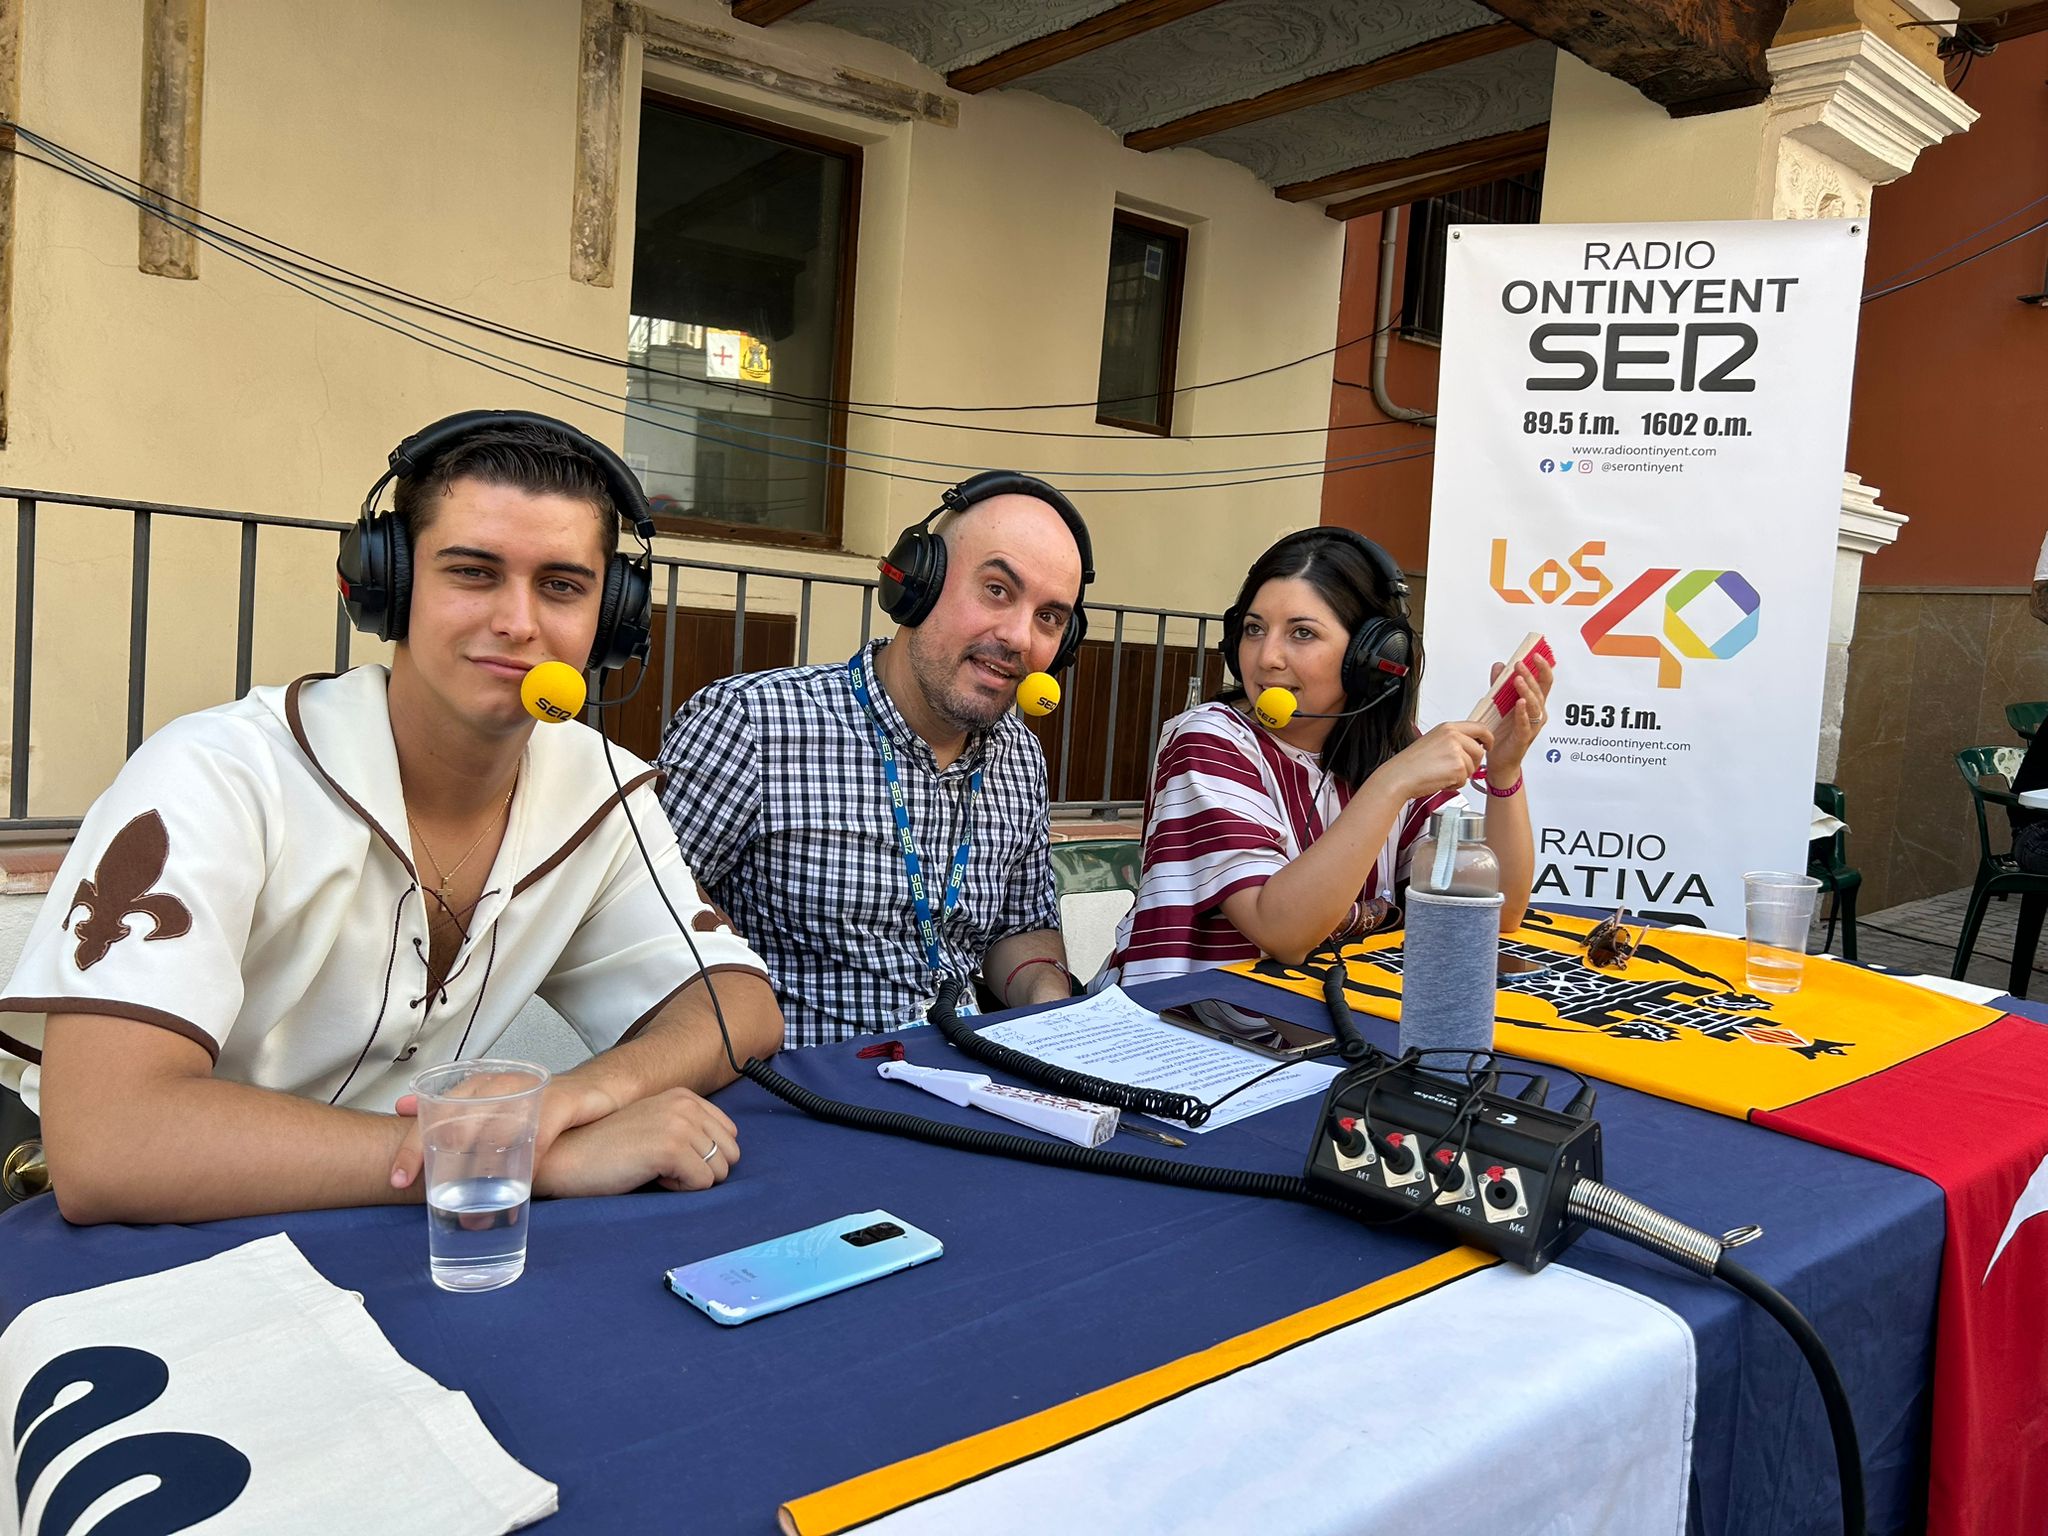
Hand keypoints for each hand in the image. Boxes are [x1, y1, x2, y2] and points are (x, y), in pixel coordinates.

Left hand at [388, 1075, 619, 1192]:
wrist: (601, 1092)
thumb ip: (458, 1118)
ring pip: (496, 1128)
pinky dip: (528, 1161)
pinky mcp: (562, 1101)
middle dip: (439, 1159)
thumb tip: (409, 1120)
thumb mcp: (497, 1113)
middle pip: (458, 1120)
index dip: (413, 1146)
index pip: (434, 1113)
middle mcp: (500, 1084)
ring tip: (473, 1211)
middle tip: (429, 1196)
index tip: (397, 1180)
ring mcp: (531, 1091)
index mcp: (479, 1087)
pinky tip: (521, 1187)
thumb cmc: (542, 1109)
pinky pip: (539, 1133)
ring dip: (483, 1173)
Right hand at [531, 1087, 740, 1197]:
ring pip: (719, 1171)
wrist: (566, 1157)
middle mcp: (685, 1105)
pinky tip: (647, 1175)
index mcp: (684, 1096)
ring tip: (653, 1170)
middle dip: (702, 1170)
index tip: (669, 1157)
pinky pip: (702, 1184)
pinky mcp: (670, 1147)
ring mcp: (679, 1124)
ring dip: (689, 1181)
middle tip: (661, 1166)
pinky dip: (678, 1190)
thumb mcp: (654, 1126)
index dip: (704, 1156)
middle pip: (730, 1154)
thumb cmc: (606, 1150)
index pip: (730, 1134)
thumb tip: (727, 1155)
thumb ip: (689, 1130)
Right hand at [1385, 721, 1490, 800]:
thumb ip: (1453, 740)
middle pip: (1479, 751)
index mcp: (1448, 728)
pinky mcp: (1458, 767)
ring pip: (1473, 767)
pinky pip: (1464, 780)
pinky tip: (1440, 780)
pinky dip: (1454, 784)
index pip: (1480, 728)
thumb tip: (1470, 746)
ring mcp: (1457, 751)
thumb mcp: (1433, 741)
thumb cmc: (1411, 763)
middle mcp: (1454, 736)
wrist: (1400, 776)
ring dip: (1460, 775)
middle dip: (1471, 764)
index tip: (1488, 745)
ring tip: (1441, 774)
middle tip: (1455, 769)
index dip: (1488, 739)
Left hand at [1485, 653, 1553, 783]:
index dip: (1542, 668)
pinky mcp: (1523, 738)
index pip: (1544, 682)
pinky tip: (1519, 703)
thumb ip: (1499, 685)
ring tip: (1517, 680)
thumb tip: (1499, 666)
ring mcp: (1532, 726)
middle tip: (1520, 664)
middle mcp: (1537, 714)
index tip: (1535, 654)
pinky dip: (1522, 713)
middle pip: (1539, 691)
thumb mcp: (1500, 704)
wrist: (1499, 760)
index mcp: (1534, 704)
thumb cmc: (1504, 733)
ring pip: (1535, 706)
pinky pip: (1525, 724)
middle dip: (1530, 675)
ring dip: (1526, 691)